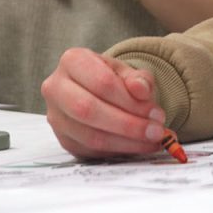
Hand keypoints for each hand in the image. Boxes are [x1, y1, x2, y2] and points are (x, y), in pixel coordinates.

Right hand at [41, 47, 166, 157]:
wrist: (98, 92)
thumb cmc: (113, 79)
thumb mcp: (129, 73)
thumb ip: (138, 79)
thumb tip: (141, 90)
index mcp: (72, 61)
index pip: (101, 82)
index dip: (130, 100)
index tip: (156, 113)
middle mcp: (56, 88)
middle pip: (89, 110)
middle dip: (128, 124)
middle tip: (156, 131)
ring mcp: (56, 116)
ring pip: (90, 135)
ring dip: (126, 142)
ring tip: (152, 140)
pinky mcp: (63, 140)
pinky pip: (91, 151)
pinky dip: (119, 151)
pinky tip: (140, 146)